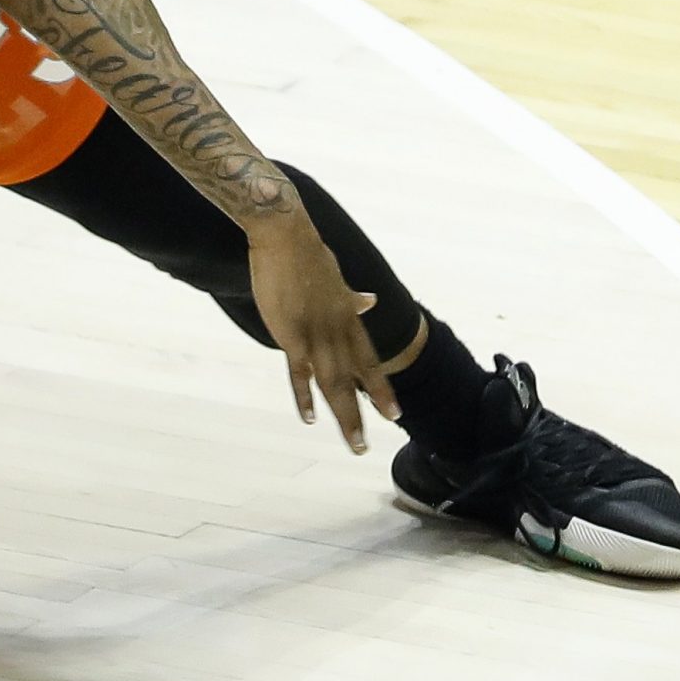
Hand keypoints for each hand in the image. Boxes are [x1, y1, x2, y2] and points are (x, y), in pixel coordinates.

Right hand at [245, 217, 398, 450]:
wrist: (285, 235)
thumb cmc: (308, 256)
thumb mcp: (339, 279)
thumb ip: (353, 298)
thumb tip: (372, 300)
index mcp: (348, 317)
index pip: (369, 361)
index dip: (380, 388)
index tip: (394, 413)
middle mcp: (338, 329)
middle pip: (355, 379)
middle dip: (364, 413)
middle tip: (369, 445)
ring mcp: (317, 333)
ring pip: (334, 382)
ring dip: (343, 414)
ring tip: (353, 442)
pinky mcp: (292, 333)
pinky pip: (300, 371)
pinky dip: (305, 395)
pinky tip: (310, 417)